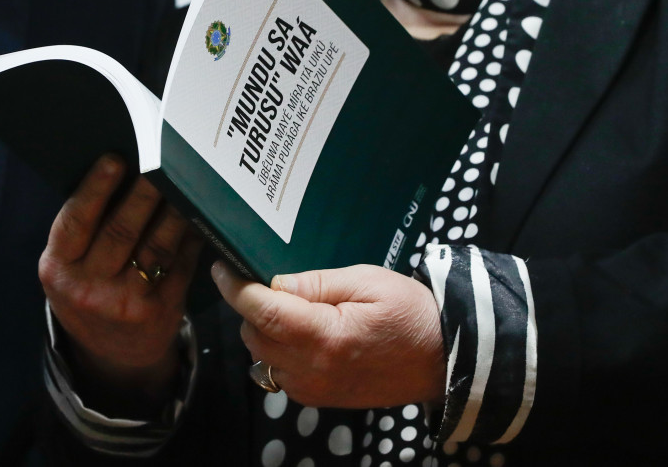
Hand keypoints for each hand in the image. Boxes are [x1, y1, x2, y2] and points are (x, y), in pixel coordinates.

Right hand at [39, 154, 202, 404]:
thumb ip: (86, 227)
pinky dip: (191, 235)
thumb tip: (124, 169)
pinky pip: (181, 264)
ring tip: (184, 179)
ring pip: (157, 245)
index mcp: (58, 268)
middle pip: (121, 230)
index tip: (115, 158)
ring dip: (174, 209)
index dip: (95, 188)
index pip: (75, 221)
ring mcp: (125, 303)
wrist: (112, 353)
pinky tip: (197, 213)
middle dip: (144, 191)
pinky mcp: (160, 311)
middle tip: (160, 158)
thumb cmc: (89, 289)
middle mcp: (87, 288)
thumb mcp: (70, 265)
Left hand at [212, 261, 445, 408]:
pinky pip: (279, 372)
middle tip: (271, 283)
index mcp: (326, 338)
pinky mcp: (319, 398)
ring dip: (264, 329)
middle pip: (255, 336)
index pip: (263, 313)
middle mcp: (314, 371)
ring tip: (294, 307)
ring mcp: (315, 389)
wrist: (444, 357)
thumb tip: (274, 282)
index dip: (236, 289)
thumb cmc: (410, 312)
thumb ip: (315, 282)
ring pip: (262, 356)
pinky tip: (302, 332)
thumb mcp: (366, 280)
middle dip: (252, 307)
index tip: (222, 269)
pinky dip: (279, 350)